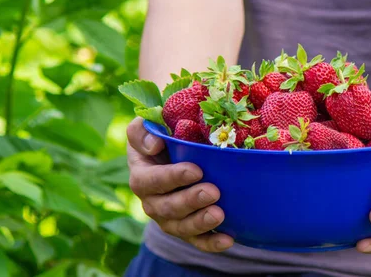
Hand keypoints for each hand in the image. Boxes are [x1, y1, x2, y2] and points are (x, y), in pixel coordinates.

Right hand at [126, 117, 233, 251]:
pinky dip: (212, 242)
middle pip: (167, 207)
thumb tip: (154, 143)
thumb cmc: (165, 138)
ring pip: (181, 227)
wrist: (176, 157)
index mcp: (142, 176)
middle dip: (190, 201)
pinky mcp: (187, 230)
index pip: (151, 181)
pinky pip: (197, 241)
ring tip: (219, 214)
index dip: (172, 177)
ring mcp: (169, 219)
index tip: (196, 170)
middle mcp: (152, 201)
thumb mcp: (149, 128)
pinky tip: (228, 239)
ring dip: (200, 222)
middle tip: (213, 191)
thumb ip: (143, 130)